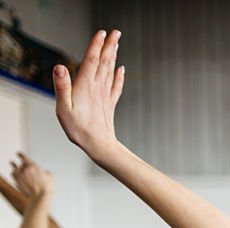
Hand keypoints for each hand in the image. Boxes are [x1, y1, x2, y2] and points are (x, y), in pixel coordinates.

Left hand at [10, 153, 53, 197]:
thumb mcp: (50, 176)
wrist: (40, 197)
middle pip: (21, 164)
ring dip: (17, 168)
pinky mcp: (16, 181)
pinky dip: (14, 174)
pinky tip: (16, 174)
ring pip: (15, 169)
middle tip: (24, 166)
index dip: (20, 155)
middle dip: (23, 165)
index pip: (22, 156)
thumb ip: (44, 171)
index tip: (18, 154)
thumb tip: (43, 172)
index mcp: (32, 165)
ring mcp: (19, 175)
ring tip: (16, 167)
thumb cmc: (47, 187)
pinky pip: (13, 174)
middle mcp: (24, 169)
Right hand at [53, 30, 124, 160]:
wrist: (99, 146)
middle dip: (109, 46)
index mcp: (85, 86)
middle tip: (115, 32)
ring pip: (111, 71)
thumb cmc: (78, 129)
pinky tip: (122, 69)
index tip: (102, 32)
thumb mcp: (63, 108)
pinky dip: (119, 76)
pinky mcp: (109, 103)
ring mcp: (105, 95)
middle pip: (104, 62)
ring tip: (116, 43)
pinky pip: (116, 86)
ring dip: (113, 56)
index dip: (96, 45)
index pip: (92, 61)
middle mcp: (98, 88)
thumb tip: (59, 67)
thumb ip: (61, 87)